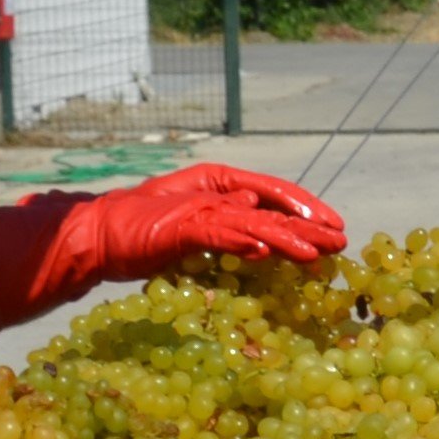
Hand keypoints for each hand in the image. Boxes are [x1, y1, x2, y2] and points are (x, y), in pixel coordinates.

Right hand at [0, 161, 342, 320]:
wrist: (96, 234)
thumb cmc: (142, 234)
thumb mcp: (194, 231)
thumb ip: (227, 228)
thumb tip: (264, 235)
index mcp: (218, 187)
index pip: (272, 196)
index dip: (304, 209)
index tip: (333, 230)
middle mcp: (213, 191)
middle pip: (272, 204)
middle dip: (309, 223)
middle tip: (342, 239)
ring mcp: (197, 207)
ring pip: (254, 219)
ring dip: (288, 236)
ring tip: (318, 251)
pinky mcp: (181, 226)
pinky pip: (220, 232)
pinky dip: (244, 239)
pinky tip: (269, 249)